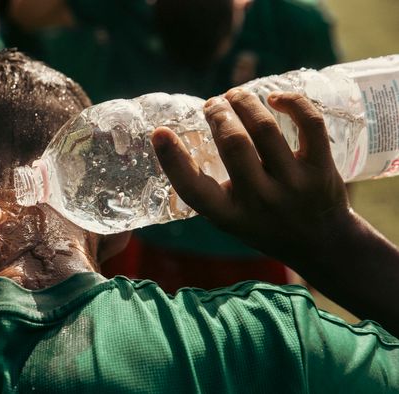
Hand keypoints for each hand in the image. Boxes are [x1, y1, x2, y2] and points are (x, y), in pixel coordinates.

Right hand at [151, 89, 349, 265]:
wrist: (321, 243)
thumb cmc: (264, 223)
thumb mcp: (230, 217)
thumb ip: (209, 189)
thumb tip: (176, 139)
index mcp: (229, 216)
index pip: (193, 189)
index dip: (172, 158)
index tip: (160, 132)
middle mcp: (260, 201)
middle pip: (234, 144)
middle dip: (219, 114)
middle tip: (213, 104)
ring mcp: (293, 185)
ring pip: (265, 129)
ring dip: (245, 102)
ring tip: (236, 95)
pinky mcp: (321, 169)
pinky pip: (310, 124)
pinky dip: (291, 102)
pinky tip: (275, 98)